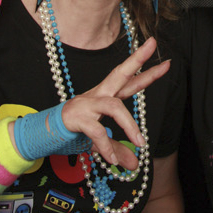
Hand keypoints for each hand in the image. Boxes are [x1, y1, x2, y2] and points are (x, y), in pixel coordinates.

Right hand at [61, 41, 171, 169]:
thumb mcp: (101, 141)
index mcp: (105, 96)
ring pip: (114, 107)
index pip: (129, 81)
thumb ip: (118, 150)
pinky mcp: (78, 118)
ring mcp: (87, 105)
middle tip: (154, 48)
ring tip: (139, 143)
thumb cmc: (74, 130)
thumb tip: (134, 164)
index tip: (167, 63)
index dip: (148, 73)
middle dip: (137, 61)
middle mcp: (98, 95)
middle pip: (119, 73)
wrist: (45, 133)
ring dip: (129, 125)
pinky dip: (106, 146)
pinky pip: (96, 130)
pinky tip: (112, 159)